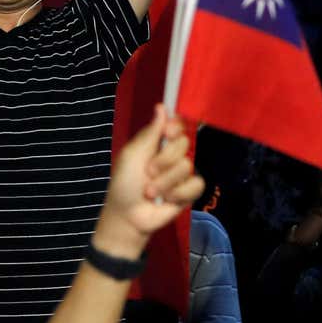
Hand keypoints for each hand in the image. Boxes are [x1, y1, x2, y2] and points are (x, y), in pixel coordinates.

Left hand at [93, 105, 203, 256]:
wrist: (128, 215)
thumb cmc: (125, 183)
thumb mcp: (132, 155)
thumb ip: (150, 133)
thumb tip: (162, 106)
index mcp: (158, 143)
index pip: (177, 125)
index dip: (176, 126)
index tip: (168, 132)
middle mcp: (172, 155)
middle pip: (184, 143)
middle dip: (164, 160)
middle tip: (148, 172)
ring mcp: (183, 173)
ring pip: (188, 165)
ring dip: (165, 181)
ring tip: (151, 191)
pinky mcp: (190, 191)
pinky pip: (196, 184)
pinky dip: (178, 193)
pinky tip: (167, 199)